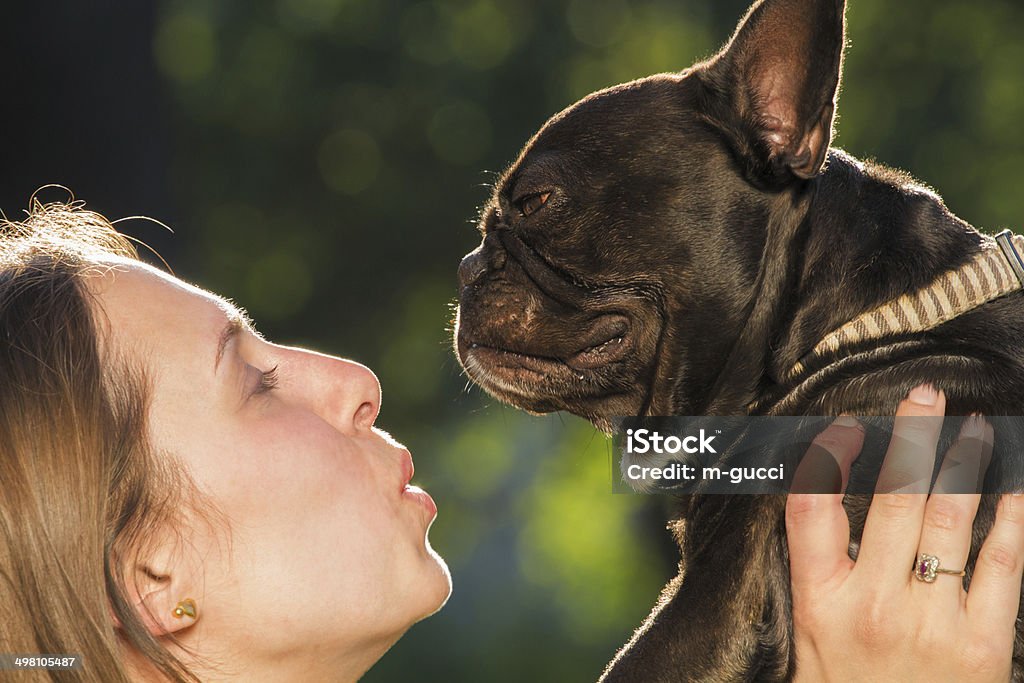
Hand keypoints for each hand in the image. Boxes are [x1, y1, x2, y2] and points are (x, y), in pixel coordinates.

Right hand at [786, 384, 1022, 681]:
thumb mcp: (810, 638)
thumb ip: (818, 573)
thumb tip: (821, 501)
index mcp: (821, 602)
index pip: (811, 510)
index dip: (828, 457)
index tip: (847, 422)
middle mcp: (872, 604)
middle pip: (889, 501)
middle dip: (911, 439)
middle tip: (925, 394)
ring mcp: (929, 621)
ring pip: (946, 520)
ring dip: (963, 464)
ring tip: (976, 427)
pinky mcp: (982, 644)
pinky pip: (1001, 565)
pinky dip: (1010, 519)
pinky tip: (1014, 487)